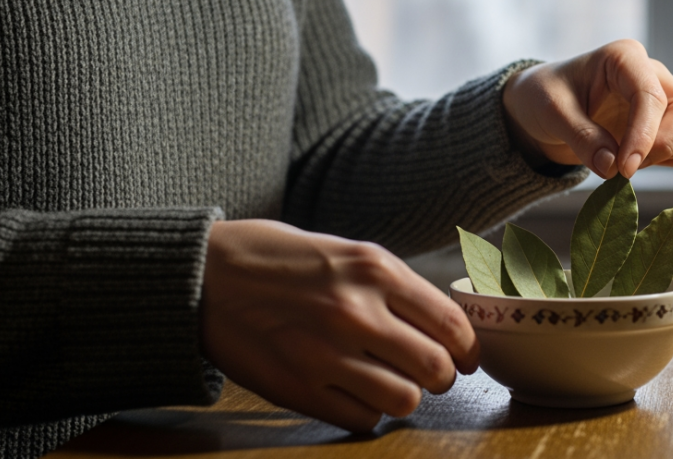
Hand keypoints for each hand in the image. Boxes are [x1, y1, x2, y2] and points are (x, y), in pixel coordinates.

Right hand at [200, 220, 478, 432]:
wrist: (205, 275)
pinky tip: (353, 393)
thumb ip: (393, 286)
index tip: (466, 358)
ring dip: (404, 397)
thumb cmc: (277, 259)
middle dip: (443, 377)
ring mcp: (327, 354)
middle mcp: (357, 312)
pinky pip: (361, 419)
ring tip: (389, 384)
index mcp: (375, 270)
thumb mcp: (346, 252)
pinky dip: (366, 412)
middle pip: (436, 368)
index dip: (468, 349)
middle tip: (431, 375)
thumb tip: (441, 324)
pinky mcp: (299, 388)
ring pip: (404, 400)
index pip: (451, 324)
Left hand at [502, 39, 672, 178]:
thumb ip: (580, 137)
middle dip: (663, 145)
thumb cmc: (546, 97)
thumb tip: (611, 166)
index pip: (652, 95)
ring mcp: (668, 94)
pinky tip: (644, 162)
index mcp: (624, 58)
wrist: (546, 106)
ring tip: (631, 163)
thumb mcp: (551, 113)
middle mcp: (653, 72)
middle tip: (624, 167)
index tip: (624, 169)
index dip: (644, 135)